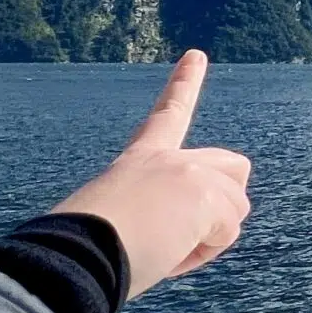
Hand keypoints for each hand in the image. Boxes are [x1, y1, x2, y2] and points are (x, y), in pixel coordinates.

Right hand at [55, 52, 251, 299]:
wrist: (74, 257)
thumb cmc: (83, 254)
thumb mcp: (116, 223)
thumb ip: (150, 215)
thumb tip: (178, 238)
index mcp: (139, 161)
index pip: (167, 117)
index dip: (183, 84)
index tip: (196, 55)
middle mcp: (169, 159)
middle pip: (233, 167)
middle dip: (225, 203)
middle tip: (184, 233)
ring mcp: (190, 172)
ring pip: (237, 208)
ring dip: (207, 240)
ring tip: (161, 249)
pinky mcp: (207, 196)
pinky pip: (227, 233)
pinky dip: (201, 254)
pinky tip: (168, 255)